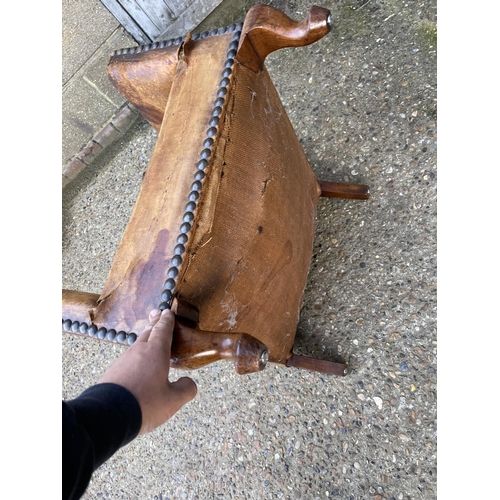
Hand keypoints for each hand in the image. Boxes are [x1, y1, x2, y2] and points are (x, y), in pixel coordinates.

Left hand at [98, 309, 196, 433]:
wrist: (106, 416)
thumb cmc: (144, 404)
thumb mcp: (172, 400)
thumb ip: (185, 390)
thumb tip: (190, 383)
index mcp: (155, 351)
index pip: (163, 330)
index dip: (167, 320)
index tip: (168, 312)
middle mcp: (138, 351)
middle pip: (148, 332)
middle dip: (154, 323)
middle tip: (157, 314)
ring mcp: (123, 360)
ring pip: (137, 344)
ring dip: (145, 338)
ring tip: (149, 338)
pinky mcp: (113, 372)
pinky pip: (128, 358)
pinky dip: (136, 355)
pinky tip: (136, 364)